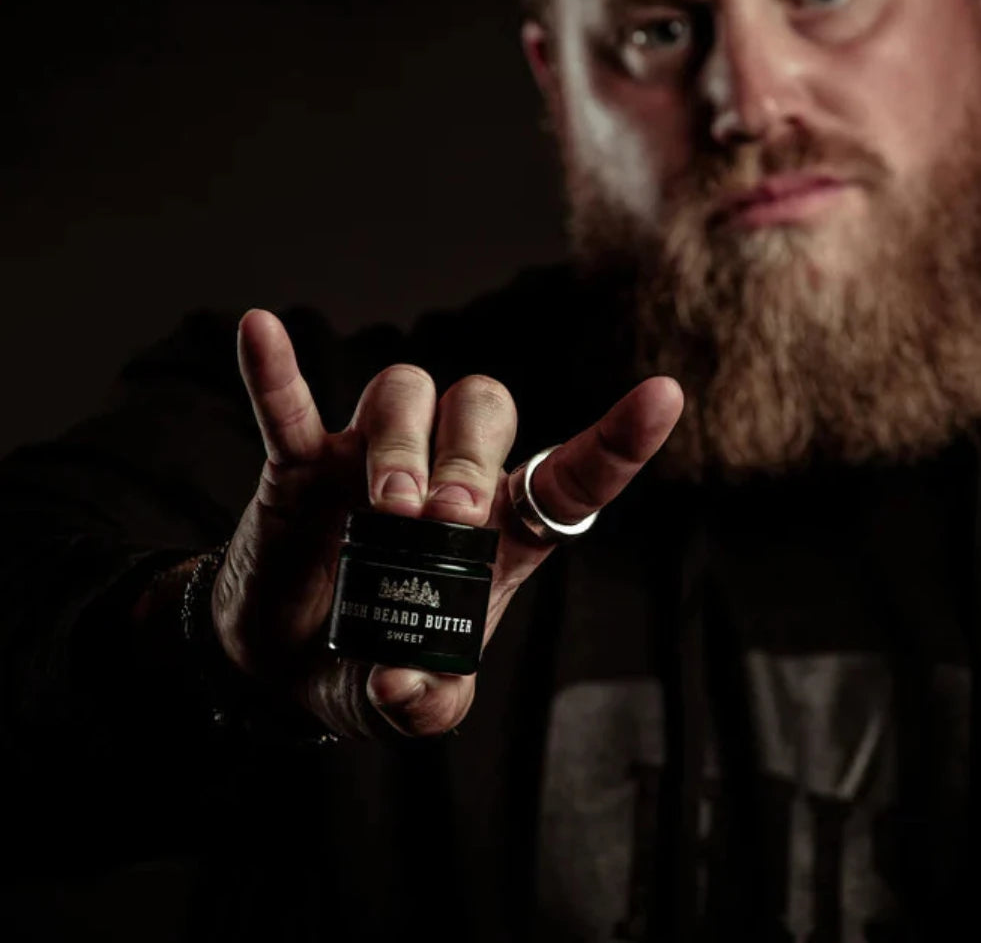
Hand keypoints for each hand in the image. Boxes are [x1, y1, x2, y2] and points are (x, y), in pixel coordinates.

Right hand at [217, 309, 682, 737]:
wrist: (288, 660)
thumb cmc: (372, 665)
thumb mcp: (413, 703)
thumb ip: (426, 705)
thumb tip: (401, 682)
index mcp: (497, 532)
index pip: (570, 476)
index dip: (618, 438)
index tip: (665, 394)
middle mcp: (444, 479)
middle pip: (484, 408)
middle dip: (470, 456)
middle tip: (445, 519)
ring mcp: (371, 460)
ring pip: (404, 391)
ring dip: (401, 443)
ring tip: (388, 511)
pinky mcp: (302, 464)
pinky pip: (291, 407)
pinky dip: (277, 374)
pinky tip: (260, 329)